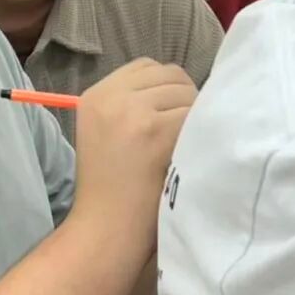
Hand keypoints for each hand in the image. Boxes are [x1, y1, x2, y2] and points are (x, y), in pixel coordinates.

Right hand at [73, 58, 196, 256]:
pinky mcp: (154, 130)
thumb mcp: (105, 133)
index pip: (146, 66)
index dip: (166, 87)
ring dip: (193, 116)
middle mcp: (111, 96)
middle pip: (170, 75)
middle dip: (184, 99)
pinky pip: (194, 115)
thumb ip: (132, 104)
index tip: (169, 114)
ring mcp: (132, 111)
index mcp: (96, 95)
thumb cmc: (111, 188)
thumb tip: (180, 87)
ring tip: (183, 145)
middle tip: (182, 133)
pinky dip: (198, 133)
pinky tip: (188, 153)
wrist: (105, 228)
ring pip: (186, 93)